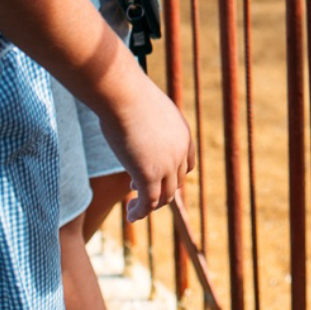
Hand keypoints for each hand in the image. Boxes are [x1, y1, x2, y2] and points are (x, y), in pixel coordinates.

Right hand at [96, 70, 194, 220]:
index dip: (172, 176)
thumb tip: (134, 115)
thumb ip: (146, 119)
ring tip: (134, 208)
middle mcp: (180, 151)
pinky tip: (131, 215)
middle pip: (175, 182)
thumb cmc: (128, 94)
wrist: (124, 94)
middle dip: (159, 190)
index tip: (151, 176)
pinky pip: (149, 202)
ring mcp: (167, 165)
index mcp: (183, 134)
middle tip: (136, 188)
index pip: (187, 164)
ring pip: (164, 196)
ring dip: (150, 206)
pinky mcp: (149, 175)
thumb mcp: (145, 108)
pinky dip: (141, 212)